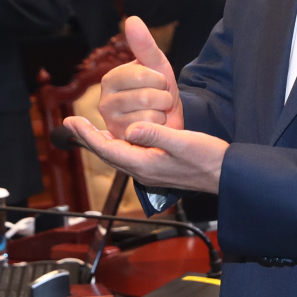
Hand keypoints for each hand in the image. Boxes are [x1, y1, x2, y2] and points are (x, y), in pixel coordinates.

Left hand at [63, 116, 227, 194]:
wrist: (225, 174)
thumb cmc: (208, 158)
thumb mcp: (183, 142)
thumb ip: (156, 135)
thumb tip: (131, 128)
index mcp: (145, 164)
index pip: (108, 148)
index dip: (87, 134)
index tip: (72, 121)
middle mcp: (143, 170)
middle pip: (107, 153)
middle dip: (88, 138)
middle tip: (72, 122)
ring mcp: (149, 171)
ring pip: (116, 155)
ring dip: (100, 141)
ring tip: (87, 128)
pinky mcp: (156, 168)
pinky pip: (127, 155)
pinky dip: (115, 144)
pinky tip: (117, 137)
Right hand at [99, 16, 182, 138]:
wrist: (169, 119)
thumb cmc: (160, 90)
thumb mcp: (156, 65)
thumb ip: (144, 44)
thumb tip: (131, 19)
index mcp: (111, 78)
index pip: (141, 74)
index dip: (159, 79)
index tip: (157, 82)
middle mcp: (104, 101)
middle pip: (146, 96)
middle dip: (163, 97)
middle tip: (160, 99)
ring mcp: (112, 123)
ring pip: (149, 115)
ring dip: (162, 113)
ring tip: (156, 112)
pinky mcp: (122, 141)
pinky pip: (150, 132)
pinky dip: (159, 129)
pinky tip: (153, 128)